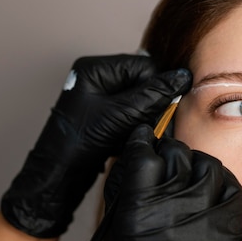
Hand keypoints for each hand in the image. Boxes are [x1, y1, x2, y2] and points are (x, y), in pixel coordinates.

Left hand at [1, 55, 191, 237]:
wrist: (59, 174)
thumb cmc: (80, 142)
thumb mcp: (122, 115)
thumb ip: (154, 94)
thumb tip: (182, 76)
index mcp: (94, 69)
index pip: (142, 65)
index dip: (156, 86)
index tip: (164, 107)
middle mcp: (94, 78)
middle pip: (140, 82)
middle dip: (147, 104)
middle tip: (145, 123)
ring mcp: (96, 98)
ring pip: (136, 100)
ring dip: (141, 117)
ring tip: (130, 133)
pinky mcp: (100, 116)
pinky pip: (127, 114)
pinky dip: (132, 125)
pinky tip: (123, 139)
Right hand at [104, 124, 241, 240]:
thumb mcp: (117, 224)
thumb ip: (127, 183)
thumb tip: (141, 147)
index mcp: (139, 211)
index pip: (144, 154)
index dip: (142, 143)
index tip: (143, 140)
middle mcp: (173, 212)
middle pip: (177, 155)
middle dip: (169, 153)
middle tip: (165, 161)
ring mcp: (207, 220)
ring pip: (208, 165)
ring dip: (195, 165)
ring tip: (187, 176)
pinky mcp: (229, 229)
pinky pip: (231, 187)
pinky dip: (219, 182)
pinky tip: (208, 190)